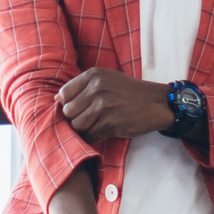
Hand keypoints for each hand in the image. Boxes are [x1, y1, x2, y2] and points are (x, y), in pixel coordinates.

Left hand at [58, 67, 177, 140]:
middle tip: (91, 119)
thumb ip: (83, 86)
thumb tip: (56, 99)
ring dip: (84, 130)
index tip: (80, 108)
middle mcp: (96, 88)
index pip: (64, 94)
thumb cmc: (130, 92)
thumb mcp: (107, 79)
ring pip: (76, 126)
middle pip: (68, 112)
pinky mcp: (110, 124)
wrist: (157, 103)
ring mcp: (103, 106)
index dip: (69, 104)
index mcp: (94, 75)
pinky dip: (93, 137)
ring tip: (97, 125)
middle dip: (76, 119)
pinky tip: (104, 131)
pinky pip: (89, 136)